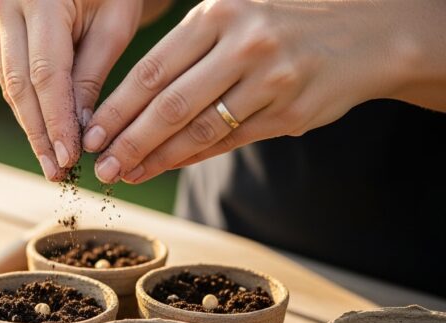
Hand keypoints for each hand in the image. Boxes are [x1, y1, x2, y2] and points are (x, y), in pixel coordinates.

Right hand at [0, 0, 142, 180]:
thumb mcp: (114, 24)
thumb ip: (91, 75)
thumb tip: (78, 131)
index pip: (45, 73)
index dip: (55, 120)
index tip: (68, 158)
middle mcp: (9, 5)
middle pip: (19, 84)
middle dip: (38, 133)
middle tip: (55, 172)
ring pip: (10, 83)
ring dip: (31, 125)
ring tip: (51, 162)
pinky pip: (10, 74)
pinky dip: (27, 106)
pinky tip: (43, 134)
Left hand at [85, 0, 445, 183]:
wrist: (366, 34)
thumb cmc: (282, 25)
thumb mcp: (234, 17)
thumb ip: (187, 54)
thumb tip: (130, 110)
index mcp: (219, 13)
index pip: (152, 70)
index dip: (116, 107)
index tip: (90, 132)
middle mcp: (244, 44)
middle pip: (169, 104)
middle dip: (127, 141)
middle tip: (101, 166)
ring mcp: (270, 80)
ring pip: (199, 129)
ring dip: (155, 157)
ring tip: (125, 174)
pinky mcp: (290, 113)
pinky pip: (229, 141)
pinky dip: (192, 156)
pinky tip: (165, 166)